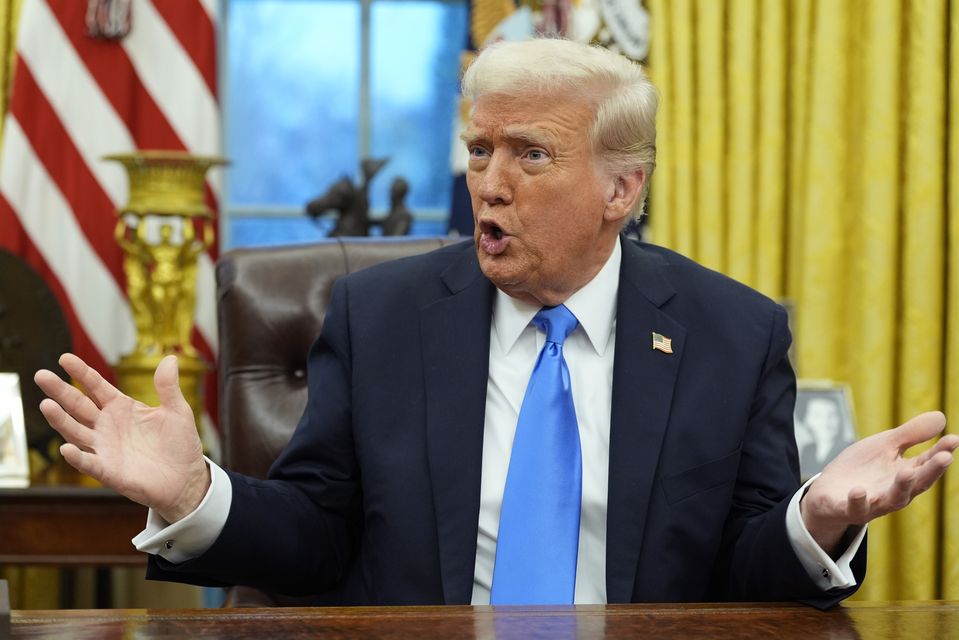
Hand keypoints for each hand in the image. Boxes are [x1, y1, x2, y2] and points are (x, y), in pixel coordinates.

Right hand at [35, 353, 210, 522]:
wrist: (186, 478)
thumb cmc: (180, 444)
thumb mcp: (177, 411)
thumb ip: (168, 386)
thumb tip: (170, 358)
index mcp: (122, 408)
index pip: (97, 386)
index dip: (82, 372)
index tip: (65, 358)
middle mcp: (107, 426)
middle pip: (78, 405)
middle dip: (60, 391)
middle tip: (41, 375)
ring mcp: (105, 448)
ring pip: (76, 431)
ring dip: (61, 420)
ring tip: (46, 405)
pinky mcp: (108, 471)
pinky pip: (88, 462)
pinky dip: (77, 457)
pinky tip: (66, 448)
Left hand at [800, 411, 957, 553]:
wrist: (828, 493)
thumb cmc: (862, 469)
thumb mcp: (884, 447)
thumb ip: (909, 435)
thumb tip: (941, 416)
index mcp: (905, 475)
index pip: (926, 464)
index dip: (941, 453)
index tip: (954, 439)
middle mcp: (894, 492)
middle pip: (916, 484)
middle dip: (931, 472)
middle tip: (944, 457)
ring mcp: (873, 503)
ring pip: (892, 499)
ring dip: (901, 487)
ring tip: (906, 472)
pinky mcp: (848, 509)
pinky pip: (855, 508)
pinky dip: (858, 500)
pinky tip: (858, 490)